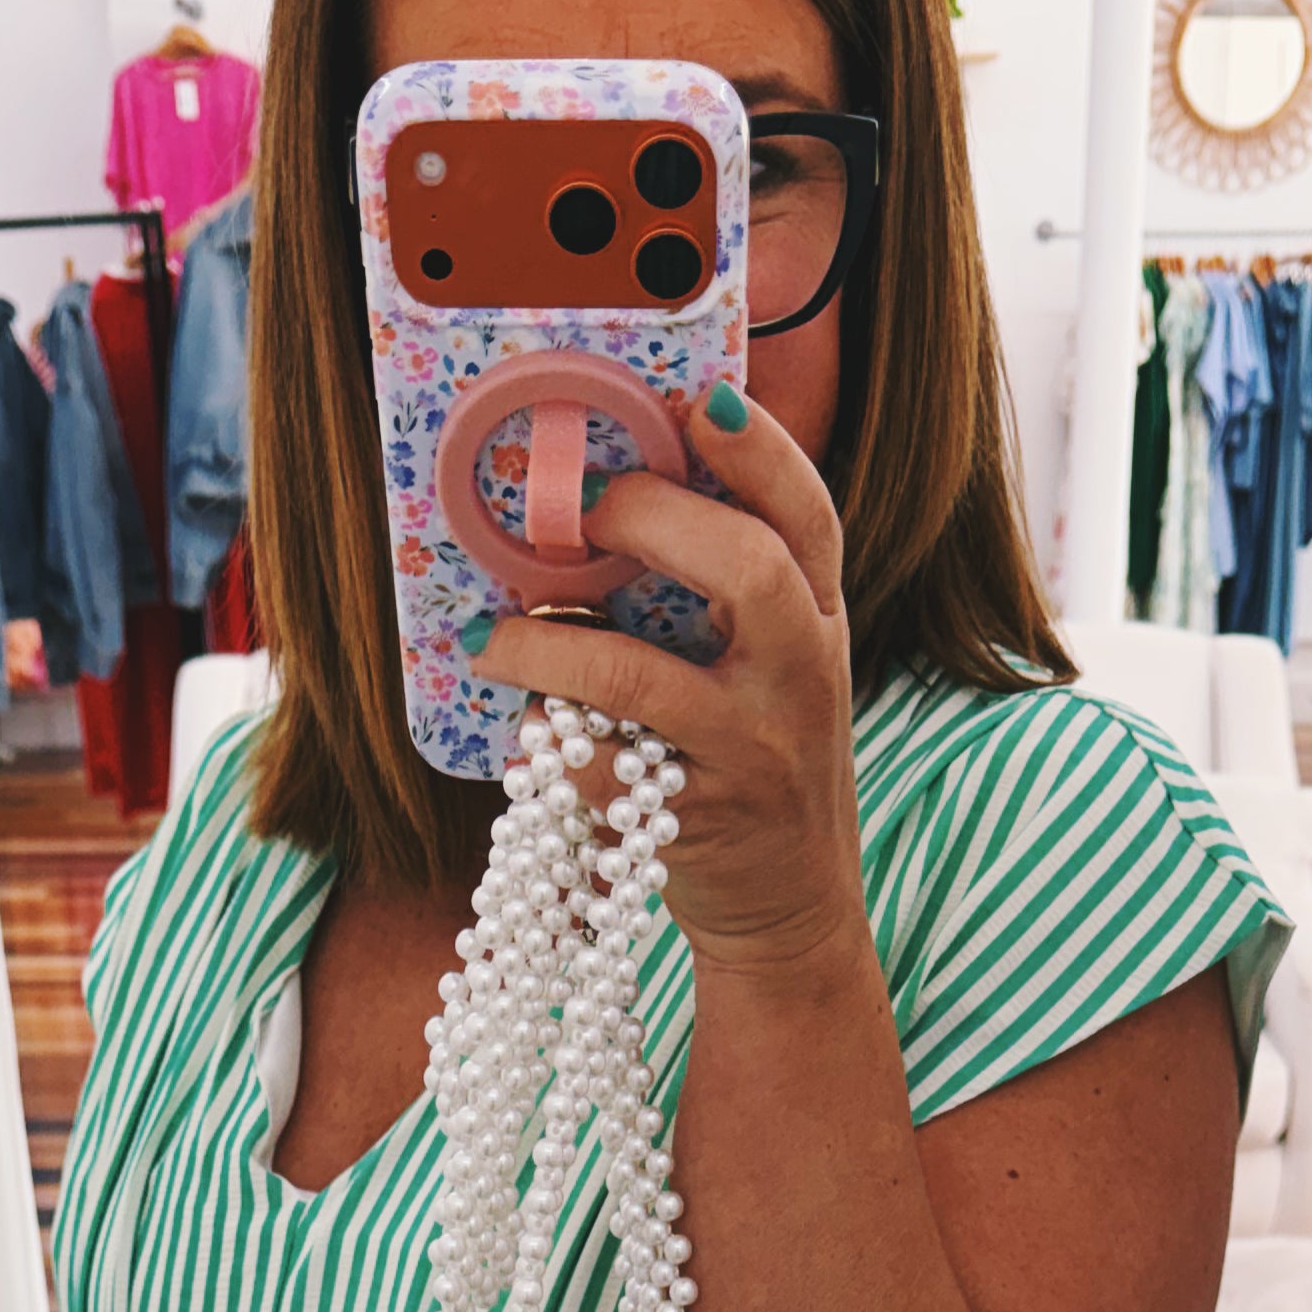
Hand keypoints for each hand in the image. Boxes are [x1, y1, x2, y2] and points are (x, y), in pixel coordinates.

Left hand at [470, 387, 861, 972]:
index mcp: (821, 622)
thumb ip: (728, 592)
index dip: (760, 451)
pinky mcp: (699, 823)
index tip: (700, 400)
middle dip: (652, 520)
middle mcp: (803, 678)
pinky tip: (523, 730)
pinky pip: (603, 771)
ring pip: (644, 680)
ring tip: (489, 635)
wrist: (793, 910)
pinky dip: (551, 745)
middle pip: (750, 569)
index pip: (809, 516)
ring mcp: (753, 753)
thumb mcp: (776, 668)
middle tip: (578, 506)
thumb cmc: (757, 761)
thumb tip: (611, 495)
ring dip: (551, 650)